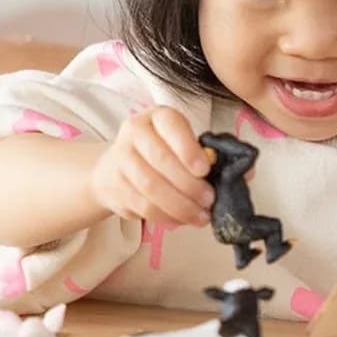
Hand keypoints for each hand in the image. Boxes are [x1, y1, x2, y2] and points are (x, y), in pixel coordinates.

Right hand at [89, 106, 214, 229]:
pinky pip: (142, 205)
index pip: (171, 126)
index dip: (188, 148)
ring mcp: (121, 158)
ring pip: (151, 186)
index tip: (205, 170)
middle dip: (189, 184)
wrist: (118, 167)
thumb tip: (221, 172)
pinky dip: (165, 216)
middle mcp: (135, 132)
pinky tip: (181, 219)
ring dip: (180, 206)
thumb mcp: (181, 143)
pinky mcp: (115, 186)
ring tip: (200, 216)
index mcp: (157, 116)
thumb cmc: (162, 152)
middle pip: (161, 159)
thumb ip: (200, 153)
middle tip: (209, 200)